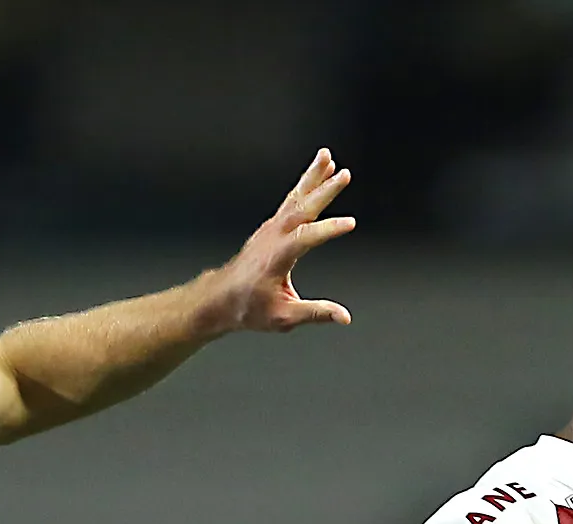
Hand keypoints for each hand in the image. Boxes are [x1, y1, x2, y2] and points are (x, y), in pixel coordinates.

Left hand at [206, 150, 356, 333]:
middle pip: (303, 208)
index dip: (329, 230)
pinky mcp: (272, 226)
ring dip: (313, 176)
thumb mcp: (284, 317)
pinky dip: (305, 185)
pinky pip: (291, 200)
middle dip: (324, 190)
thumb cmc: (249, 307)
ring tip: (328, 157)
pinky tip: (318, 174)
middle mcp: (274, 237)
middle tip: (344, 174)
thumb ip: (315, 314)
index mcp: (277, 257)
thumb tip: (344, 317)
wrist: (222, 298)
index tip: (350, 223)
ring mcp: (271, 228)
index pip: (307, 238)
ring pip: (296, 197)